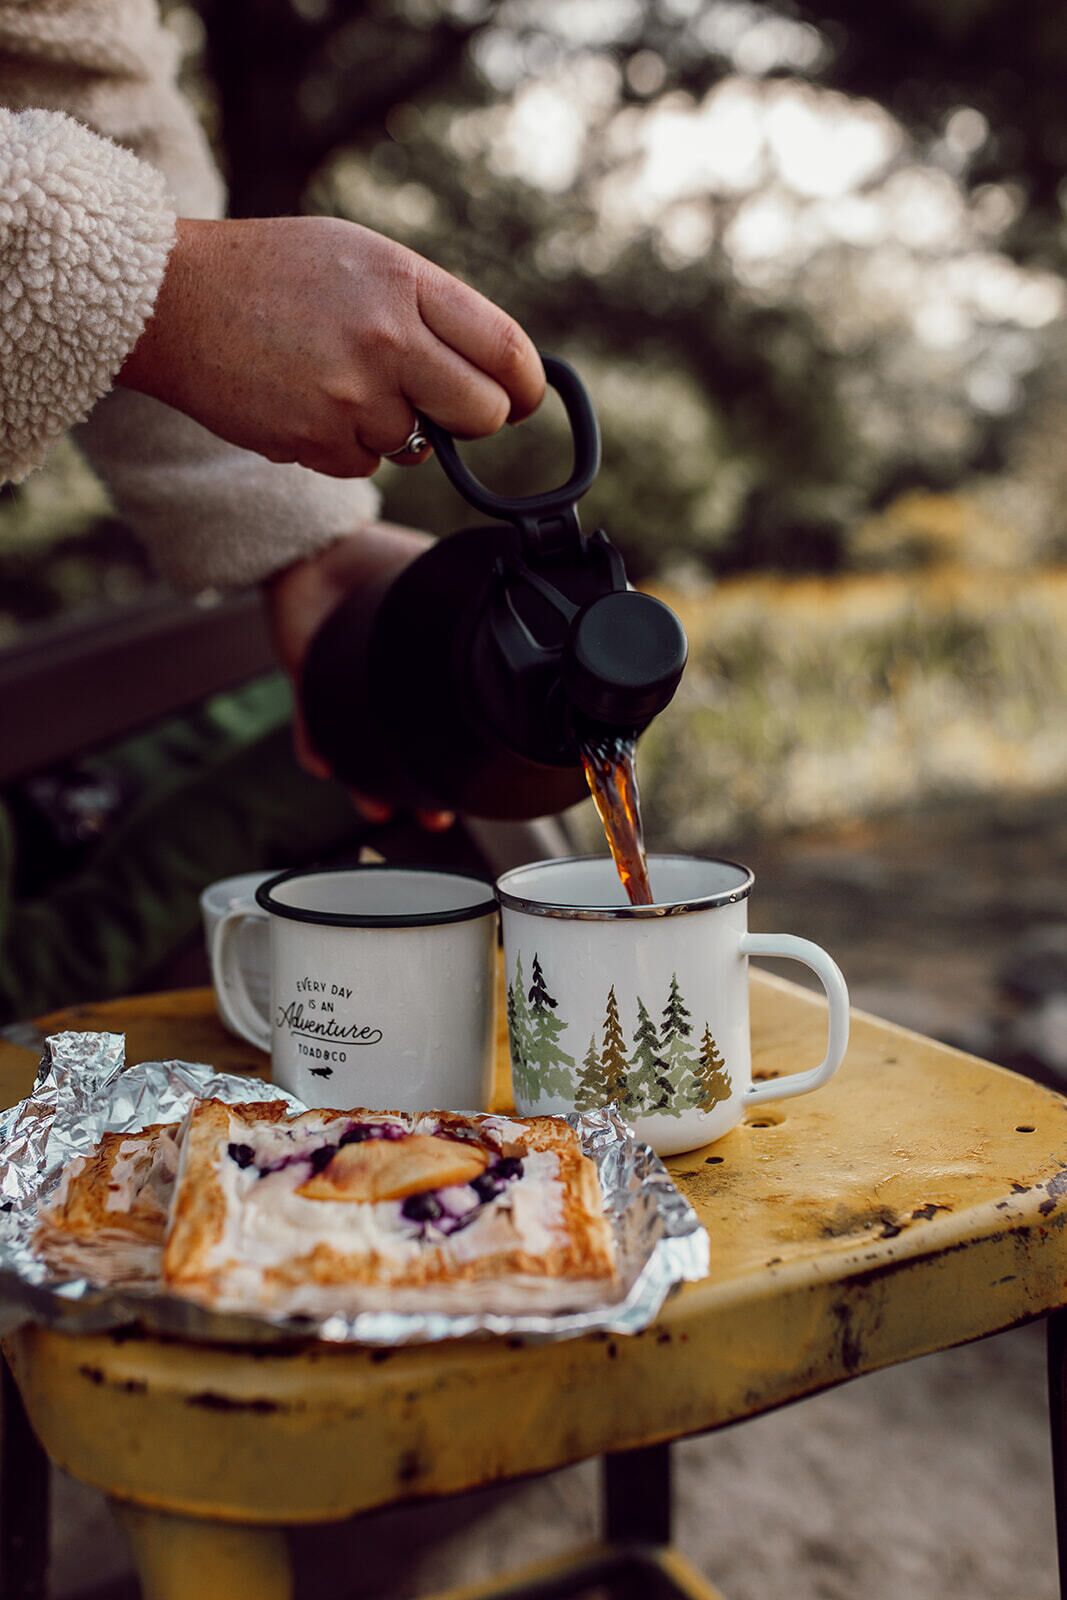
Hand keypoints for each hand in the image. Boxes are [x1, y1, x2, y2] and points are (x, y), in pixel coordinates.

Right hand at [119, 217, 543, 475]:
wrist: (172, 300)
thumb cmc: (271, 273)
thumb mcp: (360, 257)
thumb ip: (428, 307)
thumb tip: (491, 370)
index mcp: (404, 285)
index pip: (505, 349)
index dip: (525, 385)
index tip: (522, 397)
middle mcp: (387, 340)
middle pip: (483, 414)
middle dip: (472, 418)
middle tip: (445, 406)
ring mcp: (352, 397)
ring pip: (418, 446)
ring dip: (392, 426)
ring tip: (337, 379)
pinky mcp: (317, 441)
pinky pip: (365, 464)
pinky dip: (346, 444)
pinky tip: (307, 402)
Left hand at [265, 522, 454, 830]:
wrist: (319, 543)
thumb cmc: (373, 557)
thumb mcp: (428, 578)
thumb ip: (462, 596)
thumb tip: (513, 593)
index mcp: (411, 670)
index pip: (437, 723)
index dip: (454, 760)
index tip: (472, 787)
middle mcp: (379, 688)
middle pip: (398, 753)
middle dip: (417, 792)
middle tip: (437, 816)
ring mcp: (341, 691)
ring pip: (358, 751)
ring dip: (366, 784)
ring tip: (380, 807)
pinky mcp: (306, 681)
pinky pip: (308, 723)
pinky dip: (315, 744)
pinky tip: (324, 763)